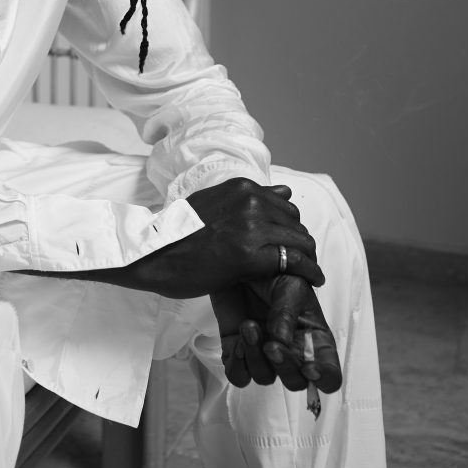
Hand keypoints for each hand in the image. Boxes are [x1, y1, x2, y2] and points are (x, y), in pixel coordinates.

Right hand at [132, 179, 323, 300]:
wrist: (154, 255)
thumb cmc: (179, 234)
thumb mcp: (214, 203)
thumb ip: (248, 199)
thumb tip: (285, 191)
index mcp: (240, 188)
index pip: (284, 205)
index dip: (290, 227)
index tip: (291, 243)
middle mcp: (249, 201)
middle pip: (295, 222)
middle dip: (301, 242)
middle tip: (302, 262)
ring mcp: (250, 226)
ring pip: (300, 240)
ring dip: (309, 258)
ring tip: (310, 273)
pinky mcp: (250, 254)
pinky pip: (294, 261)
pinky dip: (309, 271)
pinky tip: (314, 280)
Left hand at [212, 276, 341, 394]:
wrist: (242, 261)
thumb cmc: (274, 272)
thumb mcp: (290, 286)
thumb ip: (287, 314)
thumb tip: (282, 342)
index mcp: (313, 339)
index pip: (329, 374)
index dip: (324, 378)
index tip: (309, 368)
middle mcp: (291, 351)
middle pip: (295, 381)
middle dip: (284, 367)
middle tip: (272, 345)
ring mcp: (264, 353)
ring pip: (264, 377)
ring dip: (256, 358)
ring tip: (249, 326)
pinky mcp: (238, 351)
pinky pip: (238, 375)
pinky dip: (238, 364)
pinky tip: (238, 340)